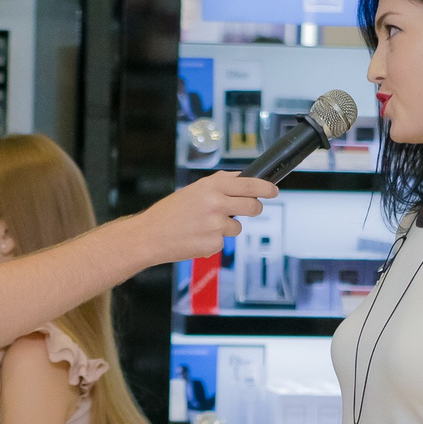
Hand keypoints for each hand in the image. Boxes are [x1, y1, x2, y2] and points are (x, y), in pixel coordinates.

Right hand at [133, 172, 277, 264]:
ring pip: (237, 227)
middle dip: (255, 208)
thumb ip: (219, 185)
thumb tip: (243, 180)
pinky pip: (223, 241)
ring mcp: (216, 224)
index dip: (266, 187)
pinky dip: (213, 241)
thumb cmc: (170, 213)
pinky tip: (196, 238)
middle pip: (253, 206)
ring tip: (203, 226)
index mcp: (212, 186)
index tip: (273, 190)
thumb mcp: (194, 190)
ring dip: (226, 228)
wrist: (150, 235)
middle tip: (250, 209)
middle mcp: (217, 203)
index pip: (249, 184)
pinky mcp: (214, 243)